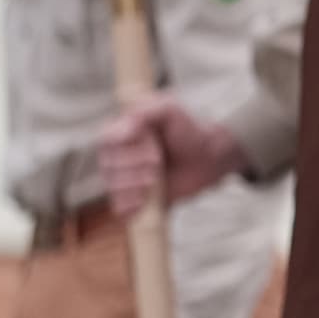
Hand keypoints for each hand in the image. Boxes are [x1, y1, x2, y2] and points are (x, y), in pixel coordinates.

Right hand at [98, 96, 247, 217]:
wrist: (211, 157)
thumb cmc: (189, 130)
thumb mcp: (170, 110)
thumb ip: (145, 112)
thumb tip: (121, 131)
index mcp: (121, 132)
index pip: (107, 142)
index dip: (129, 150)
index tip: (153, 152)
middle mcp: (117, 155)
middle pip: (110, 167)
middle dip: (135, 168)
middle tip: (158, 163)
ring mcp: (125, 178)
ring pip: (114, 187)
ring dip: (134, 187)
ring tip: (154, 181)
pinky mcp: (136, 197)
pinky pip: (120, 207)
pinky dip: (129, 207)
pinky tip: (142, 202)